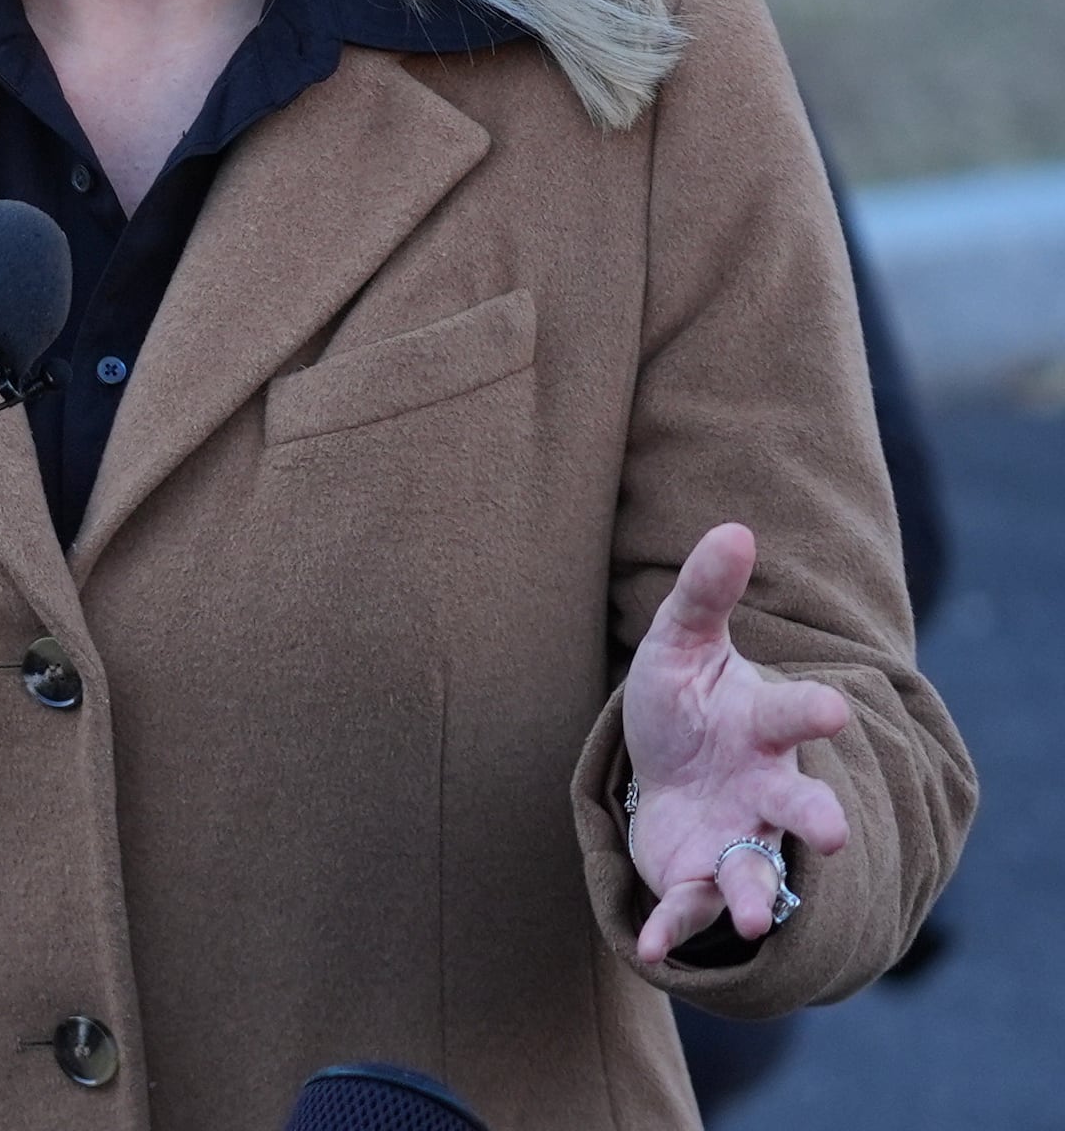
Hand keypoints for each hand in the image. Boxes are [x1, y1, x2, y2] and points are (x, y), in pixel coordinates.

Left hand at [624, 522, 855, 960]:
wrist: (670, 767)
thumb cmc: (686, 701)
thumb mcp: (680, 644)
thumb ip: (704, 594)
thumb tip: (733, 528)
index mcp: (762, 727)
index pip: (791, 717)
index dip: (809, 714)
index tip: (831, 713)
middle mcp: (764, 789)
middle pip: (797, 806)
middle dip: (814, 817)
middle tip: (832, 831)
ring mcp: (738, 838)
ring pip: (758, 871)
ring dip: (758, 894)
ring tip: (755, 919)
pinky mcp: (700, 877)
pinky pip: (692, 907)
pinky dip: (674, 928)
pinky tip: (649, 951)